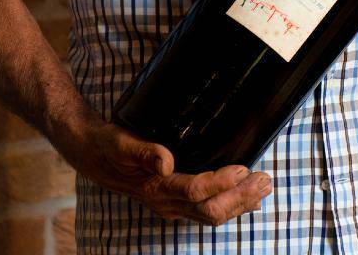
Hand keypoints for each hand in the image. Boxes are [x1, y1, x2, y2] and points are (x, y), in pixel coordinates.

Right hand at [62, 117, 272, 225]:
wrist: (92, 155)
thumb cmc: (108, 147)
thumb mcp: (120, 143)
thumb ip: (144, 152)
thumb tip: (166, 162)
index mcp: (156, 189)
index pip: (196, 191)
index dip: (221, 182)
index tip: (242, 167)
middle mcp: (167, 203)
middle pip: (211, 210)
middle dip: (241, 197)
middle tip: (265, 179)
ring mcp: (172, 205)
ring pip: (212, 213)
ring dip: (240, 202)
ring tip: (264, 187)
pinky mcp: (176, 200)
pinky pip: (206, 209)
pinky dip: (230, 204)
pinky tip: (246, 197)